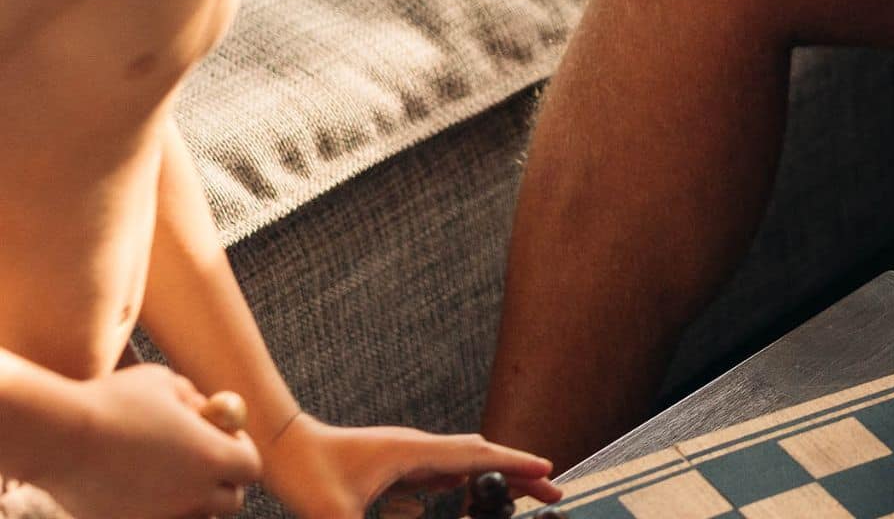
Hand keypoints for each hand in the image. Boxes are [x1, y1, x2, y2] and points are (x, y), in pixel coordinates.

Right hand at [38, 366, 261, 518]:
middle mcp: (192, 494)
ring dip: (192, 501)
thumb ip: (192, 397)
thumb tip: (207, 409)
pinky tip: (137, 486)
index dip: (242, 451)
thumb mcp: (163, 382)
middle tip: (203, 462)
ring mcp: (160, 515)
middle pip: (229, 502)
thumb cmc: (113, 400)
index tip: (226, 439)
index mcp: (212, 456)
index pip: (250, 468)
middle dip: (223, 483)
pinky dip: (156, 509)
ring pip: (195, 517)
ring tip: (170, 474)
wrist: (58, 436)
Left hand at [261, 417, 558, 518]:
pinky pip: (440, 471)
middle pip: (480, 458)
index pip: (477, 458)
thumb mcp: (336, 515)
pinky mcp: (393, 462)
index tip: (549, 472)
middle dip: (518, 474)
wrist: (279, 445)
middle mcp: (416, 448)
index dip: (515, 466)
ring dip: (492, 478)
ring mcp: (406, 453)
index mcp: (413, 453)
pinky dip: (464, 481)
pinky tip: (463, 493)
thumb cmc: (304, 473)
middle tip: (551, 492)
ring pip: (463, 463)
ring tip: (518, 494)